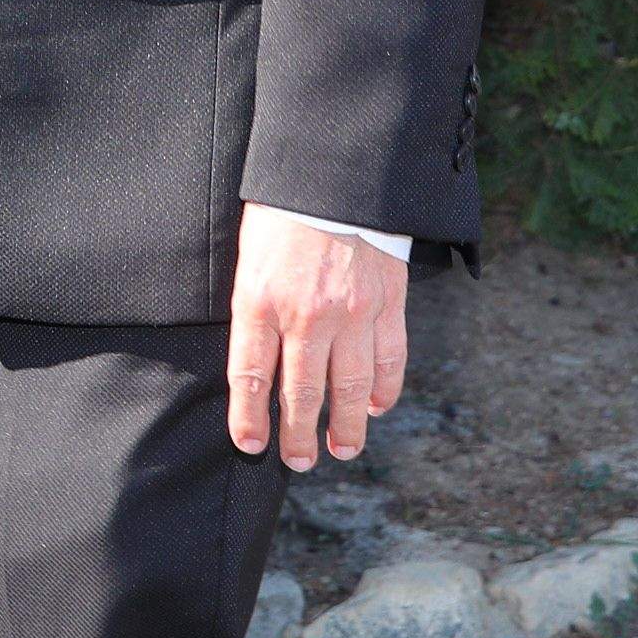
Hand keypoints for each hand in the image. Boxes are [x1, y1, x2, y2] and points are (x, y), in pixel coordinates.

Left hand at [226, 203, 407, 468]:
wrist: (335, 176)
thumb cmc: (282, 215)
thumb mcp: (249, 258)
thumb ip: (254, 310)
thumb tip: (257, 362)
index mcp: (260, 300)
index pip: (250, 374)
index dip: (249, 416)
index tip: (251, 444)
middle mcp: (306, 315)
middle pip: (302, 392)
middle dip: (299, 435)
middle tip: (298, 461)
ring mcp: (352, 313)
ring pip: (350, 387)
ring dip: (346, 425)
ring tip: (342, 449)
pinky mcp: (387, 304)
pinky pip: (388, 360)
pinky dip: (384, 389)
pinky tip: (377, 407)